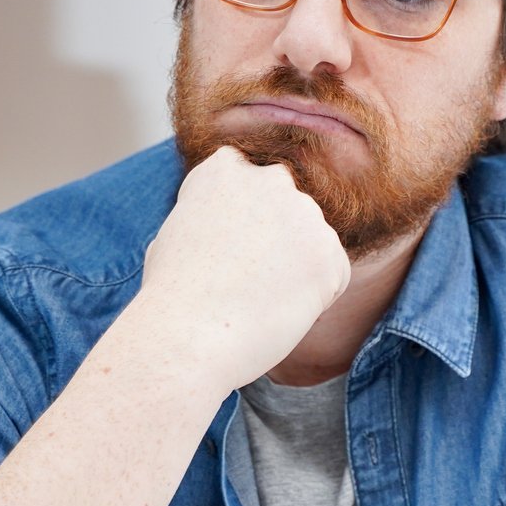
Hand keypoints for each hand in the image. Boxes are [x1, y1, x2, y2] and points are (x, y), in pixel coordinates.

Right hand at [135, 146, 350, 389]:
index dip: (244, 216)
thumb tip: (227, 225)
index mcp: (225, 170)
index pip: (250, 179)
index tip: (228, 247)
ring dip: (298, 267)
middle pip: (287, 208)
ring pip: (313, 241)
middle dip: (277, 238)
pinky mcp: (329, 252)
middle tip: (248, 280)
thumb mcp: (175, 235)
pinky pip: (333, 273)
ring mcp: (304, 213)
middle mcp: (269, 179)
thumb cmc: (171, 297)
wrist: (189, 336)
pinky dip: (317, 295)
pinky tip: (279, 310)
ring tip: (258, 300)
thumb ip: (210, 216)